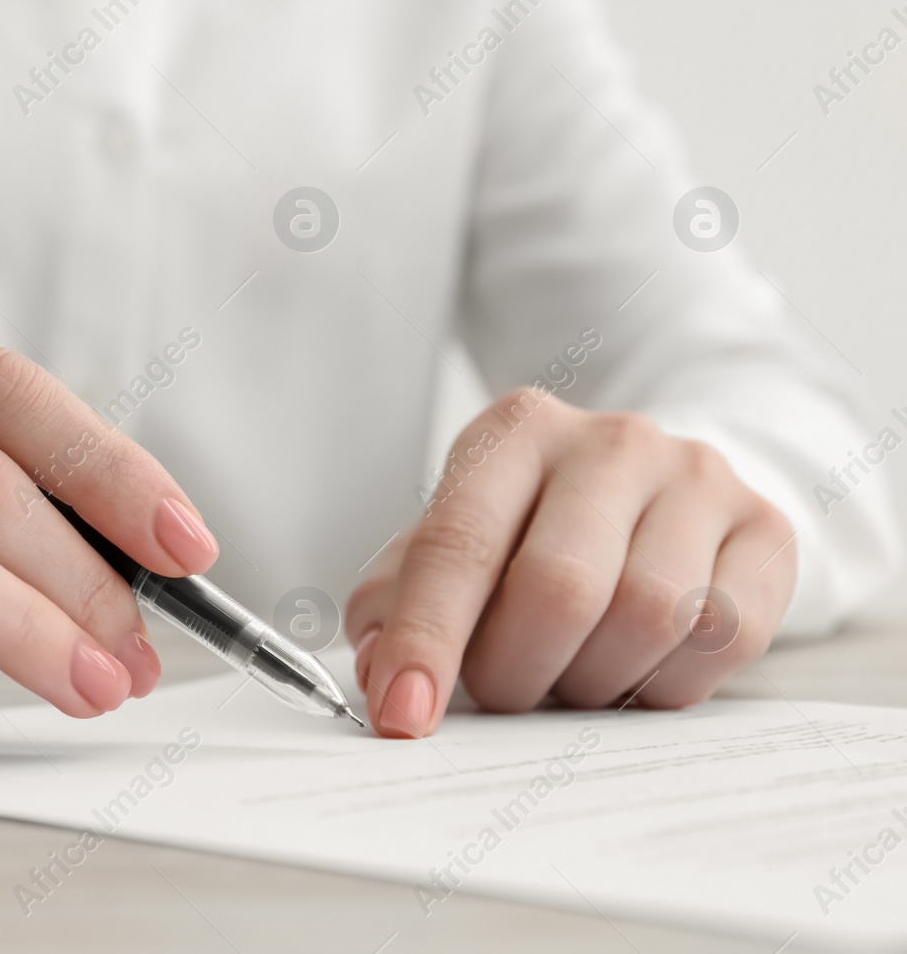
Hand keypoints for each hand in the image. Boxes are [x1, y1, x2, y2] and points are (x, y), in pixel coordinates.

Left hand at [346, 389, 795, 737]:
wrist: (658, 490)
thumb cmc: (537, 528)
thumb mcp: (458, 541)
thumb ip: (401, 598)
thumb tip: (380, 670)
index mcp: (516, 432)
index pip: (460, 543)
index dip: (427, 639)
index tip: (405, 714)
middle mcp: (612, 441)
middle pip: (559, 588)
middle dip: (516, 671)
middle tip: (502, 692)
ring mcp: (698, 478)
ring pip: (647, 617)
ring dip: (591, 681)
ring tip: (569, 673)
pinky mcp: (766, 528)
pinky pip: (721, 639)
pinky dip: (665, 681)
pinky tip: (635, 667)